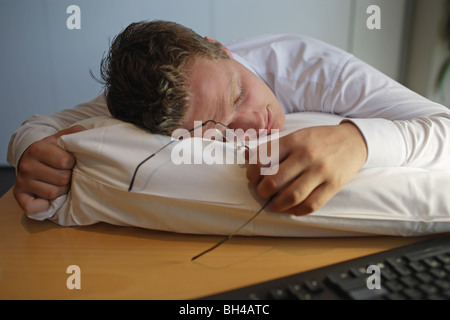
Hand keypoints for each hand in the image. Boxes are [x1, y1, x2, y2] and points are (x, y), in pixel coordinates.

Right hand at [13, 125, 85, 213]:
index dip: (73, 163)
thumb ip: (74, 133)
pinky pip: (35, 207)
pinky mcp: (18, 194)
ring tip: (58, 183)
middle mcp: (27, 165)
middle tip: (65, 173)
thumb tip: (85, 132)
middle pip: (62, 179)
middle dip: (68, 178)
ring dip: (60, 190)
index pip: (66, 161)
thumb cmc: (50, 151)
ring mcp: (22, 180)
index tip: (70, 161)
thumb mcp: (61, 139)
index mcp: (38, 148)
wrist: (30, 159)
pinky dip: (44, 205)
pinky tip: (47, 197)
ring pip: (53, 193)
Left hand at [246, 122, 366, 214]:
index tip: (252, 178)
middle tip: (263, 193)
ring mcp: (321, 171)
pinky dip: (297, 211)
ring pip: (292, 196)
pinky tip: (292, 208)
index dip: (252, 173)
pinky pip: (311, 205)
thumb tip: (247, 157)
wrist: (354, 140)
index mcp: (294, 141)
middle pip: (275, 181)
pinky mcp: (333, 185)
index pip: (264, 159)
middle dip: (263, 192)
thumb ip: (274, 147)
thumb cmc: (320, 140)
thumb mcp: (297, 136)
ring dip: (278, 205)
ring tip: (274, 204)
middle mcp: (306, 155)